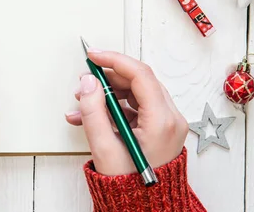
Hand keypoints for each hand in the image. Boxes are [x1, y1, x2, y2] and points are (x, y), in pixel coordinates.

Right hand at [66, 50, 187, 175]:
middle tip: (84, 83)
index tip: (93, 56)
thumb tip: (88, 83)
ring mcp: (168, 123)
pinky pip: (137, 107)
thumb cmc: (128, 184)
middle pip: (138, 81)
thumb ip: (93, 112)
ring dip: (108, 94)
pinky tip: (91, 116)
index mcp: (162, 121)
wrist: (143, 206)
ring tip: (82, 104)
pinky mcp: (161, 128)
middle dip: (107, 79)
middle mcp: (170, 118)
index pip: (140, 75)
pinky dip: (115, 108)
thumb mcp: (104, 148)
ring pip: (136, 93)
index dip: (114, 60)